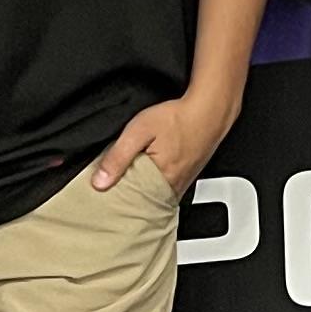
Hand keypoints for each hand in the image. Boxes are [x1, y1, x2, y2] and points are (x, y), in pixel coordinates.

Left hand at [91, 92, 231, 196]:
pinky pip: (166, 189)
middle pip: (143, 202)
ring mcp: (182, 183)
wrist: (210, 109)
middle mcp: (173, 187)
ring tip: (126, 183)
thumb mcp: (140, 131)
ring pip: (155, 196)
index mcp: (160, 181)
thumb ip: (118, 156)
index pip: (131, 202)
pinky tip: (147, 175)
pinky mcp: (187, 176)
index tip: (103, 196)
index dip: (115, 199)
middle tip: (112, 190)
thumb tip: (99, 182)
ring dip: (141, 193)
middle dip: (127, 198)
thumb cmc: (179, 117)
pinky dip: (154, 186)